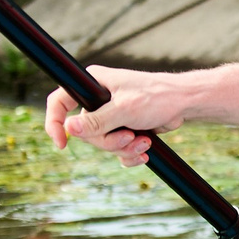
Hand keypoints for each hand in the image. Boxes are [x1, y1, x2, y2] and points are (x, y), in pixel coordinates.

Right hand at [43, 64, 188, 165]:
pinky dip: (129, 153)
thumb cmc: (157, 97)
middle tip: (130, 137)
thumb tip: (69, 128)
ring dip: (122, 148)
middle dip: (108, 141)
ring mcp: (110, 115)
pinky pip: (116, 149)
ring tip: (143, 142)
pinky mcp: (122, 127)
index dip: (54, 122)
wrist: (184, 104)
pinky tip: (145, 150)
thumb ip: (96, 121)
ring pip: (102, 143)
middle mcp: (98, 99)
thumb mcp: (124, 110)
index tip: (61, 144)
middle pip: (85, 132)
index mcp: (93, 84)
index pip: (60, 101)